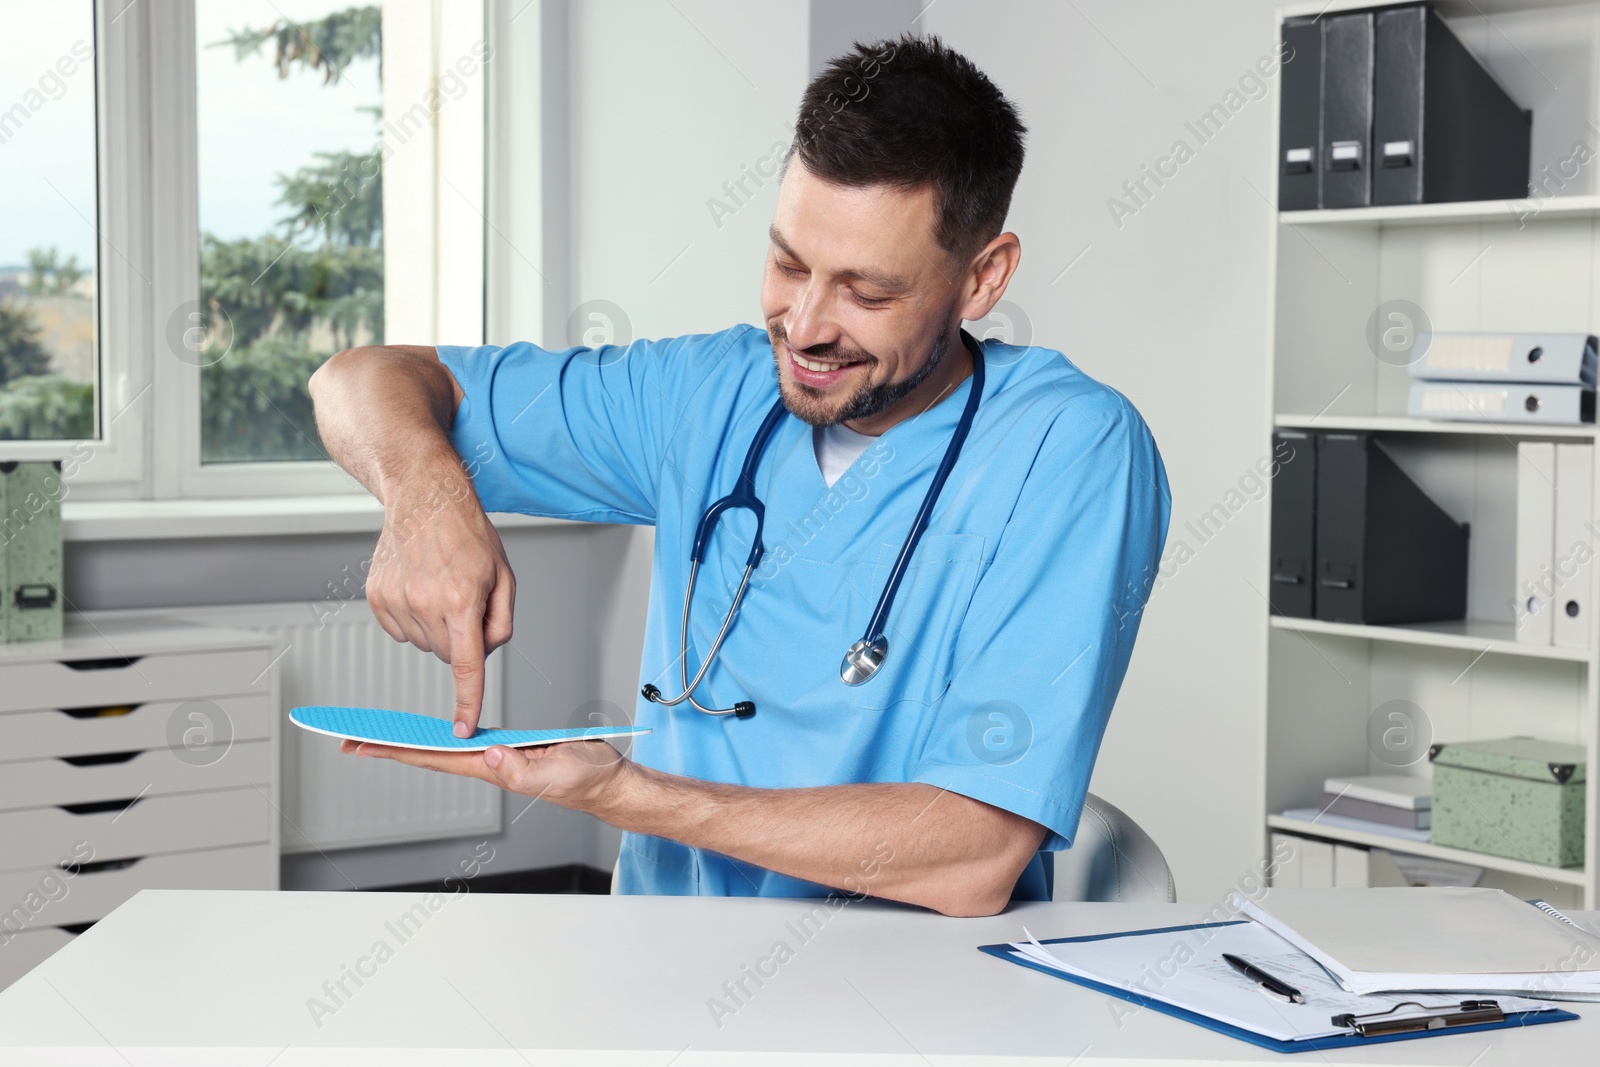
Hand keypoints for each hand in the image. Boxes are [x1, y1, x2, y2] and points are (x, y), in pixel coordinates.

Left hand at [340, 739, 631, 812]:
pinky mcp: (512, 750)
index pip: (433, 758)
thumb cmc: (588, 780)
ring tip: (379, 736)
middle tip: (351, 740)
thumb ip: (521, 768)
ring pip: (444, 750)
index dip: (396, 750)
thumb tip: (487, 754)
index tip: (362, 744)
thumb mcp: (556, 772)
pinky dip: (442, 737)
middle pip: (429, 756)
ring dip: (410, 744)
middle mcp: (489, 766)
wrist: (610, 784)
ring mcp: (498, 760)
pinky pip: (467, 743)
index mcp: (493, 770)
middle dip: (389, 748)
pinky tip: (432, 735)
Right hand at [365, 466, 515, 735]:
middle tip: (465, 600)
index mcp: (460, 599)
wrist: (424, 497)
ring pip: (424, 645)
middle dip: (461, 640)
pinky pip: (401, 631)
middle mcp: (424, 603)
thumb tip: (482, 656)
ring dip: (437, 628)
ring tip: (440, 586)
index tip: (462, 730)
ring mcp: (395, 600)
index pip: (466, 665)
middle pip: (448, 654)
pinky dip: (414, 619)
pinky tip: (419, 587)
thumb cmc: (468, 534)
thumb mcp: (503, 577)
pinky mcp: (377, 597)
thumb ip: (500, 624)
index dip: (467, 701)